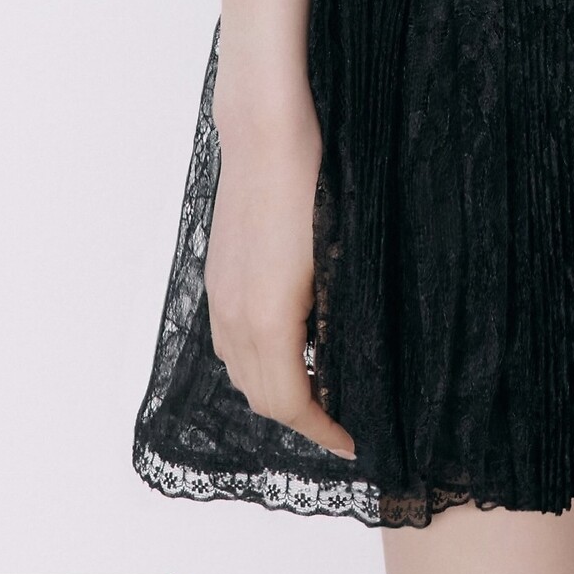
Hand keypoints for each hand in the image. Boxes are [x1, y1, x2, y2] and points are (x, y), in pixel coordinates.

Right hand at [204, 84, 354, 457]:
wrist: (267, 131)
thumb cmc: (315, 185)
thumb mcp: (340, 260)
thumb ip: (335, 322)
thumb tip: (344, 364)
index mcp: (267, 320)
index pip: (289, 404)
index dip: (323, 431)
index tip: (355, 442)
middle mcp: (234, 316)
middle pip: (260, 397)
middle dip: (301, 418)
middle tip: (343, 420)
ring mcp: (220, 294)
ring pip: (240, 370)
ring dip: (276, 390)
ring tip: (320, 388)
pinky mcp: (218, 274)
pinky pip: (230, 340)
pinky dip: (258, 360)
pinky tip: (290, 344)